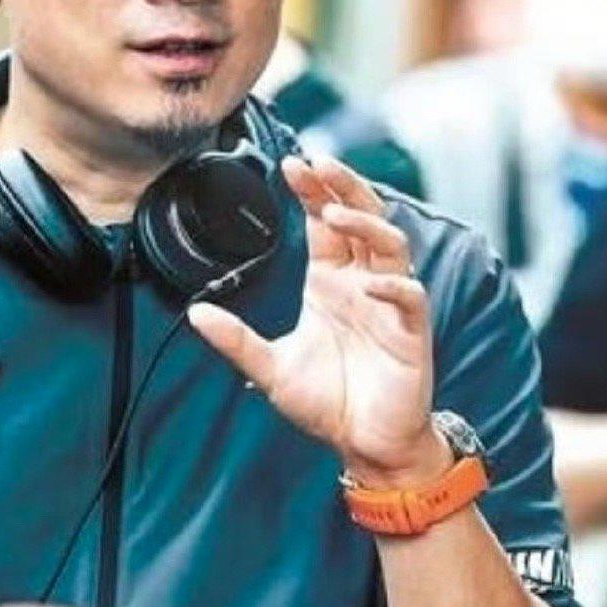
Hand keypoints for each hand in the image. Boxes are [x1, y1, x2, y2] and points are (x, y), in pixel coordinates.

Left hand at [188, 155, 441, 481]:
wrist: (365, 443)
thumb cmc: (328, 401)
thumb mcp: (270, 368)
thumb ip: (236, 339)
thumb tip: (196, 312)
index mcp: (330, 282)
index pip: (323, 223)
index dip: (311, 192)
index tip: (289, 165)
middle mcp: (362, 283)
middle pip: (361, 217)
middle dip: (342, 186)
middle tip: (318, 163)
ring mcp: (390, 303)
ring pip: (390, 244)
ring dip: (365, 224)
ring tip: (335, 212)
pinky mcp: (411, 332)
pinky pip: (409, 296)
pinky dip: (393, 285)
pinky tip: (370, 281)